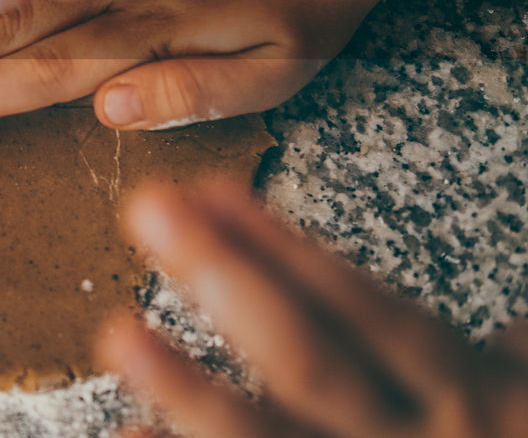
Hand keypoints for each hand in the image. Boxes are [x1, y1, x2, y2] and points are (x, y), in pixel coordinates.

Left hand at [97, 181, 527, 437]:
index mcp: (467, 399)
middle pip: (309, 359)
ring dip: (186, 389)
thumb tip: (501, 315)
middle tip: (147, 211)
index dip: (283, 250)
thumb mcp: (527, 398)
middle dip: (226, 281)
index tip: (204, 192)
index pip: (366, 309)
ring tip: (118, 331)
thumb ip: (504, 356)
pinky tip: (131, 436)